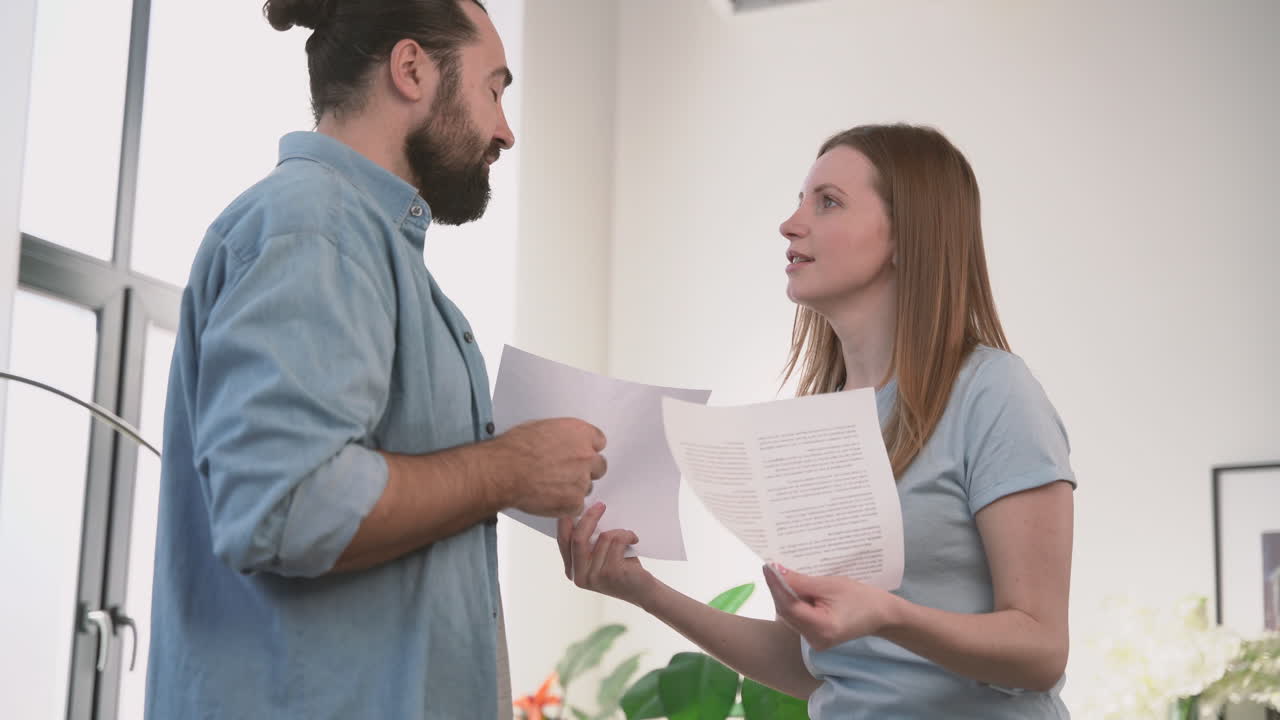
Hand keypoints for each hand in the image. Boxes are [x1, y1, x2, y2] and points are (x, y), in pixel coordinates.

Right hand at [496, 418, 606, 515]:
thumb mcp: (540, 428)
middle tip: (567, 473)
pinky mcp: (574, 502)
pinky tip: (550, 498)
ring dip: (574, 488)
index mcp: (580, 433)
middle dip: (585, 469)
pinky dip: (566, 505)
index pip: (599, 441)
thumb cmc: (514, 450)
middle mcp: (586, 456)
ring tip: (550, 486)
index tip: (580, 453)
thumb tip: (560, 442)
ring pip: (587, 487)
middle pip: (599, 465)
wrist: (504, 472)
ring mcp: (582, 480)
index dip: (587, 449)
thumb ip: (561, 437)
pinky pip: (577, 506)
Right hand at [557, 503, 654, 605]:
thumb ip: (589, 541)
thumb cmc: (622, 566)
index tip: (576, 504)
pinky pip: (617, 541)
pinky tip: (634, 540)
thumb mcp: (600, 554)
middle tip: (601, 505)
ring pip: (603, 537)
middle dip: (590, 517)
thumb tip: (585, 510)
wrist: (643, 590)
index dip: (565, 521)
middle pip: (578, 538)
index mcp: (572, 569)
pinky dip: (627, 535)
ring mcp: (595, 577)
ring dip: (618, 531)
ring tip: (627, 536)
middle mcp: (579, 576)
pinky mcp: (612, 573)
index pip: (563, 540)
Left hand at [762, 563, 899, 650]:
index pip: (789, 606)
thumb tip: (775, 571)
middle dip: (778, 589)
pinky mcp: (815, 637)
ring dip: (784, 595)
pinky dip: (793, 602)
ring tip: (780, 574)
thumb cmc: (861, 598)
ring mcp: (814, 641)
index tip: (767, 566)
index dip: (776, 585)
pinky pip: (797, 618)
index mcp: (822, 629)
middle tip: (772, 567)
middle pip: (786, 612)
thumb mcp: (830, 585)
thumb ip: (801, 581)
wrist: (881, 614)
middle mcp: (814, 640)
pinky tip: (792, 587)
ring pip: (790, 615)